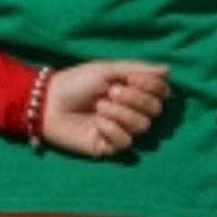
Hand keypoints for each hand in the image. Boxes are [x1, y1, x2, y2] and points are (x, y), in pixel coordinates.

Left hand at [43, 61, 169, 158]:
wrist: (48, 102)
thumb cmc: (75, 82)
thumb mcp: (106, 70)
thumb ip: (137, 69)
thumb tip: (168, 69)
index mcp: (132, 91)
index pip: (160, 92)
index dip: (152, 86)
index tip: (131, 79)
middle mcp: (130, 111)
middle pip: (155, 110)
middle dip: (134, 99)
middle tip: (110, 93)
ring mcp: (121, 130)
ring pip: (142, 126)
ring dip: (120, 113)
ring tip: (99, 107)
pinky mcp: (109, 147)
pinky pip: (126, 142)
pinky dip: (112, 129)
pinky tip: (97, 124)